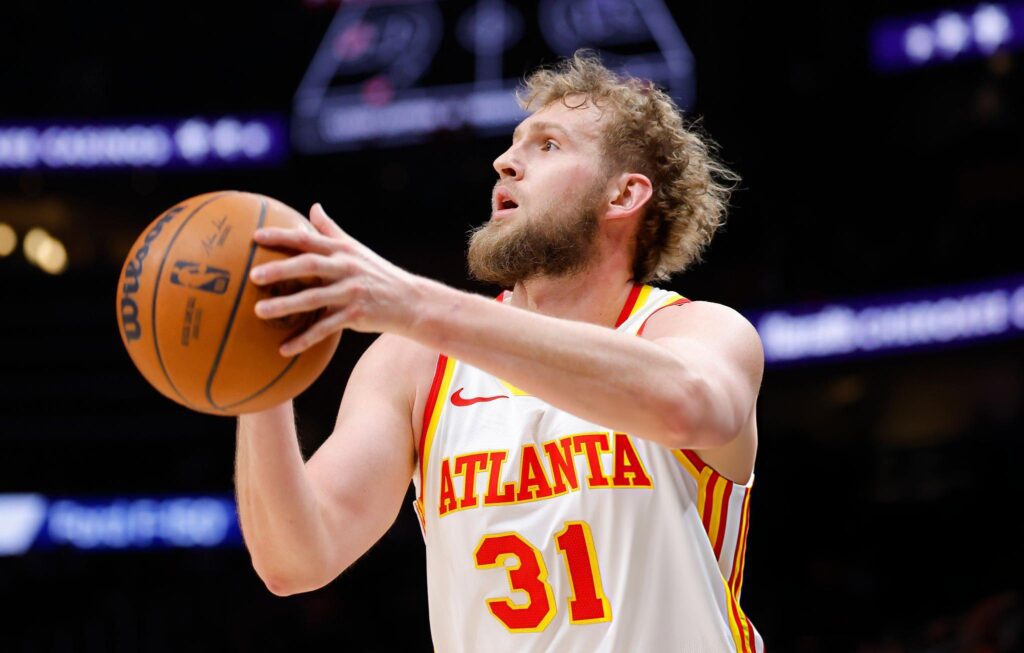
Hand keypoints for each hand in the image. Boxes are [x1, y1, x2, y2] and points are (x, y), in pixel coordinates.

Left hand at [249, 203, 423, 355]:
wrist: (410, 300)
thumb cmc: (377, 273)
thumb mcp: (356, 249)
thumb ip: (332, 230)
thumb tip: (314, 207)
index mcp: (343, 251)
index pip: (308, 239)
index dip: (282, 236)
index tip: (256, 236)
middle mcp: (346, 268)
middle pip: (309, 266)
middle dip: (280, 269)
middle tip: (253, 275)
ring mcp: (351, 293)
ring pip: (314, 299)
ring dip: (285, 305)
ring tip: (259, 311)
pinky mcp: (356, 316)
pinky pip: (325, 329)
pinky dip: (304, 339)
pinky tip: (284, 349)